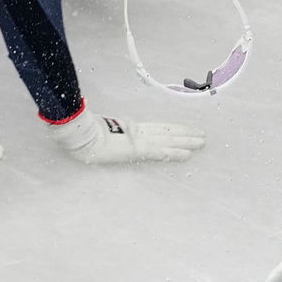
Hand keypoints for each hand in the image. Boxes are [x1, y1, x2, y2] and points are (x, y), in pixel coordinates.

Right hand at [46, 108, 202, 163]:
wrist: (78, 135)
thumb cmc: (83, 134)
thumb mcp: (98, 132)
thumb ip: (107, 132)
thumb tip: (104, 131)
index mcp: (129, 127)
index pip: (157, 128)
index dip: (173, 129)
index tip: (186, 129)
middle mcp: (137, 131)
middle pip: (167, 131)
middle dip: (185, 133)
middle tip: (202, 135)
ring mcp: (138, 139)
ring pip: (168, 140)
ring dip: (187, 141)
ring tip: (202, 142)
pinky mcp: (137, 149)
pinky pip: (160, 152)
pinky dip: (175, 153)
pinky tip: (188, 154)